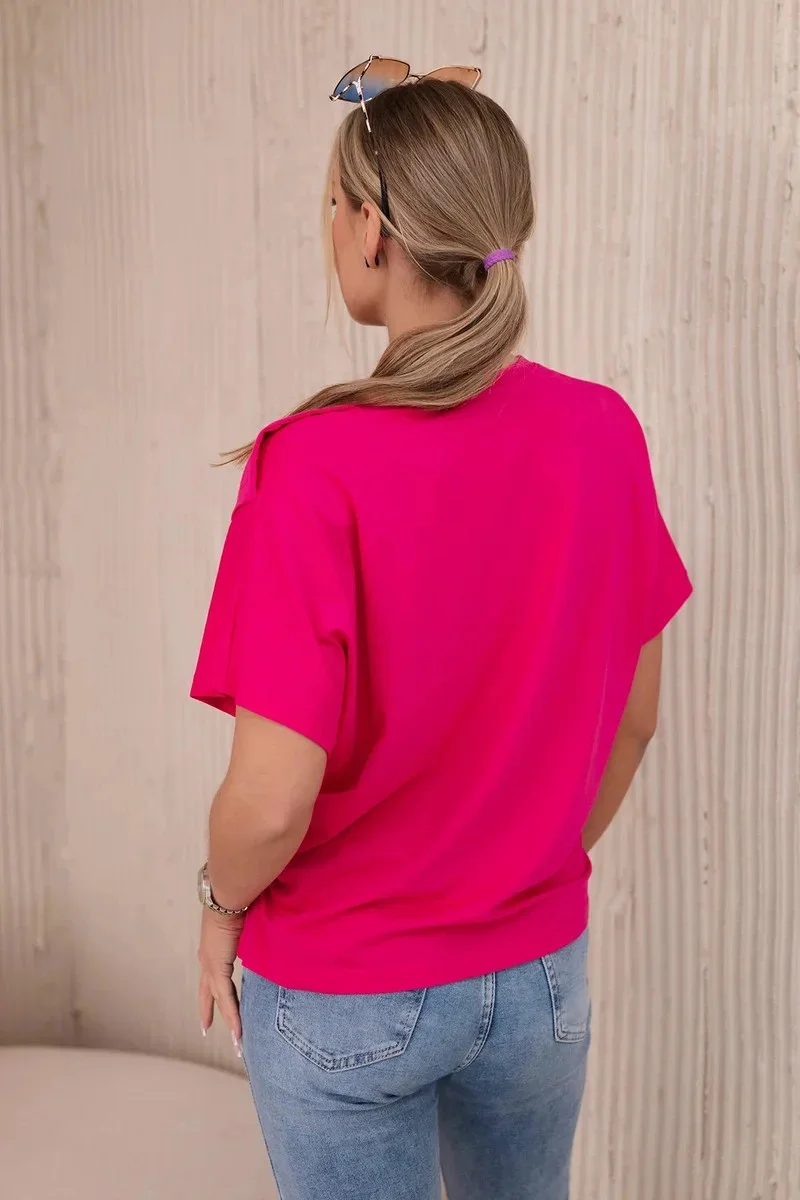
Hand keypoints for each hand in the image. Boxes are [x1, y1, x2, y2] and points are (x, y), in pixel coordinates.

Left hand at [198, 906, 244, 1055]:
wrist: (227, 897)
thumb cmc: (237, 900)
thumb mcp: (243, 919)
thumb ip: (250, 929)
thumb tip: (264, 925)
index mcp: (212, 947)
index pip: (211, 974)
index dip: (212, 989)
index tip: (211, 1000)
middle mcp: (207, 958)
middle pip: (207, 992)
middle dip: (208, 1010)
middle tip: (206, 1028)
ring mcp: (210, 965)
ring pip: (219, 1000)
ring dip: (228, 1021)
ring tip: (236, 1041)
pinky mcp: (218, 969)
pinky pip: (227, 997)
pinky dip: (233, 1016)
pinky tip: (238, 1031)